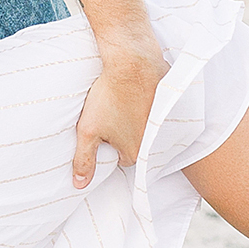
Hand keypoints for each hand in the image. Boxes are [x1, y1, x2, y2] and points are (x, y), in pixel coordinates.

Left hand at [71, 43, 167, 188]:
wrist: (132, 63)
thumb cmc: (109, 97)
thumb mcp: (88, 130)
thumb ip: (84, 159)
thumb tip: (79, 185)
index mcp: (134, 152)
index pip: (120, 158)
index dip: (109, 144)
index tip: (103, 130)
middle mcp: (153, 142)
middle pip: (134, 143)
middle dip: (123, 132)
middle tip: (111, 114)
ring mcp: (163, 123)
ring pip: (145, 126)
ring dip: (135, 118)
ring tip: (121, 102)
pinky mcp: (169, 104)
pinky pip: (156, 110)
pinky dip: (147, 104)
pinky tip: (135, 94)